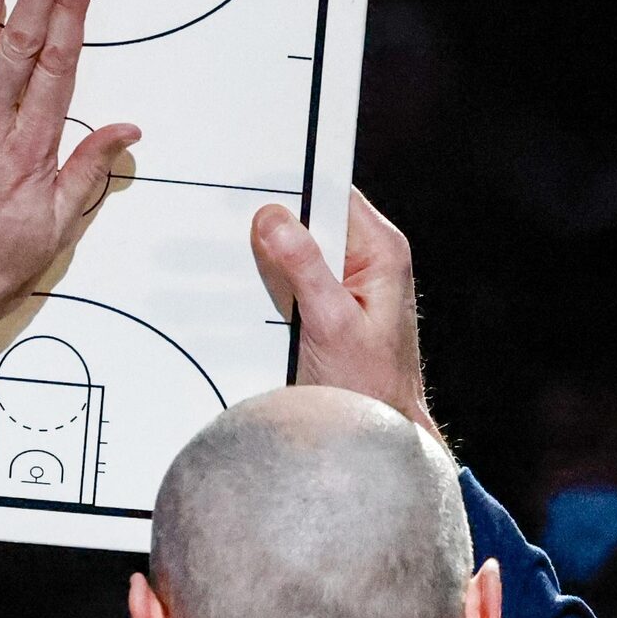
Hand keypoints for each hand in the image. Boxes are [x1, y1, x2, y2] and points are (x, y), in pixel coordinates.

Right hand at [249, 187, 434, 439]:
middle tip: (235, 237)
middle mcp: (368, 257)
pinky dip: (273, 283)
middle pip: (312, 217)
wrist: (379, 431)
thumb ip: (304, 268)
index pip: (332, 192)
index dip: (291, 186)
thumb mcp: (331, 323)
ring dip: (269, 259)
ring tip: (241, 272)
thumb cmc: (370, 386)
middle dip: (273, 227)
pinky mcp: (332, 300)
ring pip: (299, 247)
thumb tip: (274, 219)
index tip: (252, 189)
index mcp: (381, 251)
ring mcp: (350, 279)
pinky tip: (255, 296)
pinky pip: (296, 275)